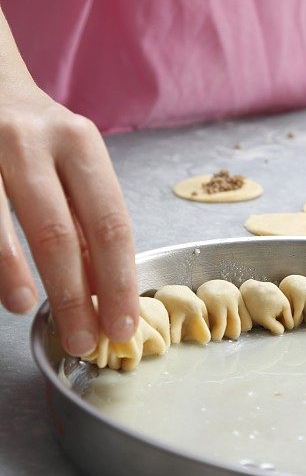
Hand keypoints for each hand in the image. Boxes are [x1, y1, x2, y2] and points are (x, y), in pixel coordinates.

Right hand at [0, 83, 138, 355]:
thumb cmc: (37, 135)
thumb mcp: (72, 163)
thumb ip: (84, 221)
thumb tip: (101, 293)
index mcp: (79, 143)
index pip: (109, 223)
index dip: (118, 281)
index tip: (123, 326)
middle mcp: (34, 140)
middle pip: (59, 231)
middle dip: (72, 295)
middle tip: (82, 340)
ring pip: (0, 223)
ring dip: (14, 275)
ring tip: (28, 310)